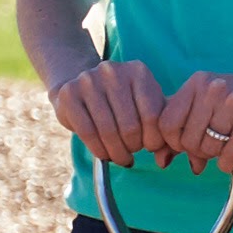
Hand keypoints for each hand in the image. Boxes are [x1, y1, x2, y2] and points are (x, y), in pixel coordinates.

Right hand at [50, 57, 177, 164]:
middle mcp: (113, 72)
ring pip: (108, 131)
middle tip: (133, 153)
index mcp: (138, 72)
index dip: (154, 139)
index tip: (151, 148)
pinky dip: (99, 149)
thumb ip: (162, 128)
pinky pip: (87, 132)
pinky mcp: (69, 94)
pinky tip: (105, 154)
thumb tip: (164, 160)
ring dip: (117, 152)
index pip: (152, 115)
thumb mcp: (147, 107)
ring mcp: (88, 81)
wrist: (82, 87)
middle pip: (130, 125)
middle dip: (134, 147)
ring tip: (121, 157)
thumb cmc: (124, 102)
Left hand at [157, 69, 232, 168]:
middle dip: (197, 153)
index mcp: (198, 81)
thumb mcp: (214, 104)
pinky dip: (227, 163)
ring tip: (226, 149)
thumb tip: (161, 160)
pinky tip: (231, 160)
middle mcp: (213, 87)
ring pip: (207, 148)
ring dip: (215, 157)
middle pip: (186, 139)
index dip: (173, 143)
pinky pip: (228, 154)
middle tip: (212, 151)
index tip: (185, 149)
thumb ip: (186, 126)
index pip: (166, 122)